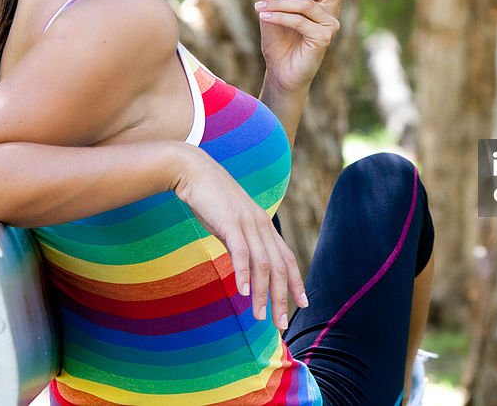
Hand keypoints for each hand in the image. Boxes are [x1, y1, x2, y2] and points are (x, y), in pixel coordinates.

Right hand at [173, 145, 306, 329]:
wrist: (194, 171)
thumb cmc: (211, 199)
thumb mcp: (231, 223)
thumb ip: (241, 242)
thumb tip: (245, 265)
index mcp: (264, 226)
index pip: (287, 258)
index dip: (297, 282)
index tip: (302, 304)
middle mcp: (261, 225)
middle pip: (280, 266)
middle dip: (282, 297)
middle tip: (280, 323)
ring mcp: (247, 223)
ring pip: (263, 264)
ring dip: (262, 293)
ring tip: (259, 317)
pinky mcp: (230, 222)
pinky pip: (241, 252)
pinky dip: (243, 273)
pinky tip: (242, 292)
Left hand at [254, 0, 352, 92]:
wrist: (280, 72)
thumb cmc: (278, 39)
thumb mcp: (270, 7)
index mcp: (325, 0)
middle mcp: (332, 11)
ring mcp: (330, 25)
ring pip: (307, 3)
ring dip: (279, 3)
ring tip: (259, 6)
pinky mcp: (323, 38)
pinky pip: (298, 20)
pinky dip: (278, 16)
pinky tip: (262, 15)